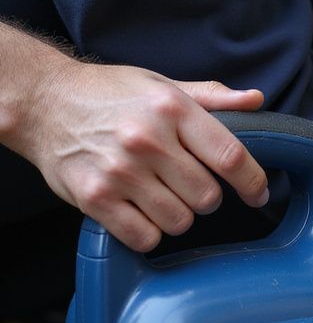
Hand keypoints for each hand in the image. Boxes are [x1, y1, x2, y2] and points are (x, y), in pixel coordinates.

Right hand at [16, 57, 267, 251]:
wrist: (43, 101)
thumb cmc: (110, 93)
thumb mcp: (163, 85)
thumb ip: (212, 97)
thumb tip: (257, 101)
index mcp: (173, 109)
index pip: (230, 156)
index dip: (253, 182)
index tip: (258, 194)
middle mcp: (148, 140)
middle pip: (208, 196)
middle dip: (207, 197)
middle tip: (190, 185)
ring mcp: (119, 171)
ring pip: (179, 220)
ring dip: (179, 216)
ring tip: (162, 195)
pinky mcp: (94, 197)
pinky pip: (144, 237)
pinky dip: (149, 232)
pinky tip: (140, 212)